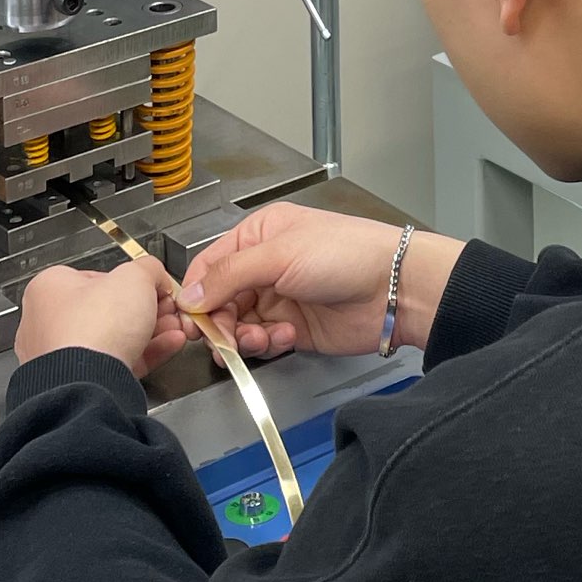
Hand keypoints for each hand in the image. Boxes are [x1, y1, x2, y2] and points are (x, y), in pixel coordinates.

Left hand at [17, 254, 190, 377]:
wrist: (89, 383)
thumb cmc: (93, 329)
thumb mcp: (134, 277)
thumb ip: (148, 269)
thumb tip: (156, 274)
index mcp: (49, 288)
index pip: (96, 276)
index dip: (131, 279)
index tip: (153, 284)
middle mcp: (49, 322)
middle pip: (109, 309)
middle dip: (146, 309)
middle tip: (166, 308)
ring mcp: (64, 356)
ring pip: (115, 338)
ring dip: (150, 332)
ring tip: (173, 327)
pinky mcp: (81, 381)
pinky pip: (117, 362)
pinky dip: (145, 353)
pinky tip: (168, 345)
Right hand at [187, 203, 462, 360]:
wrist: (394, 288)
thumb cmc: (344, 254)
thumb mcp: (280, 255)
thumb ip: (229, 276)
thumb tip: (188, 297)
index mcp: (258, 236)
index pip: (209, 266)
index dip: (196, 294)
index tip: (190, 320)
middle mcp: (264, 267)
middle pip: (219, 302)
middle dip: (220, 323)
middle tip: (224, 339)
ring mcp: (279, 300)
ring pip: (238, 326)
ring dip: (243, 338)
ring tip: (262, 337)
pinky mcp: (294, 330)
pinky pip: (263, 343)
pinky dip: (268, 345)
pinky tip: (288, 337)